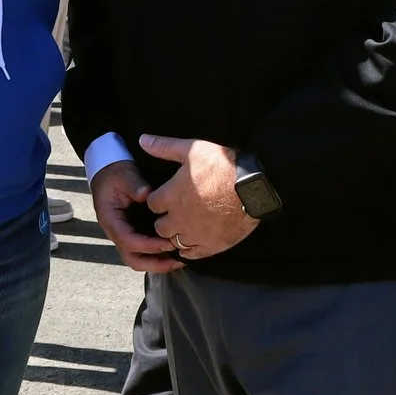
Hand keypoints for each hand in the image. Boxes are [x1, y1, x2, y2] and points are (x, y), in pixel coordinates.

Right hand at [89, 162, 180, 273]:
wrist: (109, 172)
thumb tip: (147, 195)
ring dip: (159, 264)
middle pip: (133, 259)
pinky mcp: (135, 234)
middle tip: (178, 261)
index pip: (128, 241)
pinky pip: (145, 252)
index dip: (148, 245)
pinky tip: (175, 252)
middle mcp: (117, 233)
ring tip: (180, 260)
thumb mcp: (124, 175)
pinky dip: (159, 255)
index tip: (168, 242)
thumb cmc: (116, 174)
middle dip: (155, 264)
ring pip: (139, 260)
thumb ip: (135, 185)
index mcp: (110, 220)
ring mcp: (126, 235)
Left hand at [141, 136, 258, 261]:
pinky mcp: (211, 246)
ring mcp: (195, 235)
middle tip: (175, 212)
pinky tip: (194, 240)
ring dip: (177, 234)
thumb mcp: (192, 149)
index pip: (151, 204)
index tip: (166, 196)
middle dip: (165, 219)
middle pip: (160, 227)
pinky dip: (189, 249)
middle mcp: (179, 219)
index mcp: (171, 197)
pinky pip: (191, 254)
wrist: (253, 186)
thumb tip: (142, 139)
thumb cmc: (222, 165)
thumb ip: (164, 147)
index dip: (158, 200)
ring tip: (185, 226)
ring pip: (174, 242)